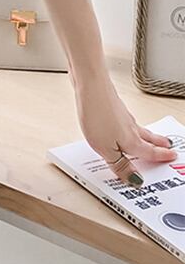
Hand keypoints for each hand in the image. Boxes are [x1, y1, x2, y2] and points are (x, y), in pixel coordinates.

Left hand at [73, 70, 177, 185]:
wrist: (90, 83)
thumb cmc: (97, 114)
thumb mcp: (105, 148)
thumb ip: (120, 164)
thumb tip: (135, 180)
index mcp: (132, 141)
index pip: (150, 153)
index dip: (161, 157)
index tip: (172, 157)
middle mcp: (130, 127)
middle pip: (148, 138)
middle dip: (159, 144)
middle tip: (169, 147)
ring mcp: (122, 114)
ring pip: (138, 128)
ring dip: (147, 134)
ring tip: (152, 138)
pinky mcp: (112, 104)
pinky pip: (125, 119)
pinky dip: (131, 124)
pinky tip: (124, 122)